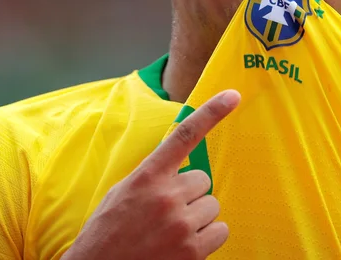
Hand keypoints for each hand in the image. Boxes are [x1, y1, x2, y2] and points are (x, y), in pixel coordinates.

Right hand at [62, 90, 240, 259]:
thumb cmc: (107, 233)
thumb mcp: (122, 193)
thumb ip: (152, 176)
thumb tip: (179, 167)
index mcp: (147, 177)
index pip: (184, 135)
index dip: (211, 113)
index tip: (232, 95)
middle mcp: (166, 196)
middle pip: (203, 180)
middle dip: (190, 195)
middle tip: (165, 213)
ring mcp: (181, 224)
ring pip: (212, 206)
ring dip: (197, 218)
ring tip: (170, 232)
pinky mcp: (192, 251)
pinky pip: (220, 231)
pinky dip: (207, 239)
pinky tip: (183, 246)